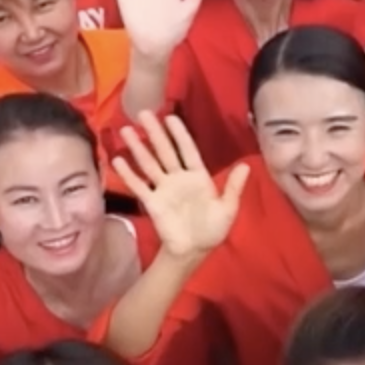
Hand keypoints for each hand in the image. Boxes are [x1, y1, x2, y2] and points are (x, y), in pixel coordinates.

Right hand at [113, 113, 246, 259]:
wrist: (193, 251)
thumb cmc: (212, 229)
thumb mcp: (227, 209)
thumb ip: (233, 188)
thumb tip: (246, 166)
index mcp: (198, 177)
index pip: (187, 150)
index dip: (179, 134)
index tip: (170, 117)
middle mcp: (178, 178)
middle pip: (164, 151)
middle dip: (154, 133)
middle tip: (143, 113)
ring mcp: (163, 189)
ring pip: (149, 164)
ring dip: (137, 148)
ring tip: (125, 130)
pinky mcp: (152, 202)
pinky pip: (139, 186)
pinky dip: (128, 174)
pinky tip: (117, 160)